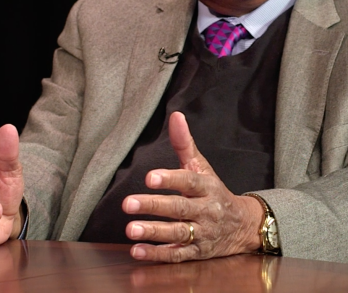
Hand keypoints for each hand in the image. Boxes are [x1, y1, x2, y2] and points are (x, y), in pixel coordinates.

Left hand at [122, 111, 262, 261]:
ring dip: (153, 232)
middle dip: (153, 206)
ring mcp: (202, 233)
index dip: (169, 179)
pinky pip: (177, 255)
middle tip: (127, 203)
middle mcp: (205, 210)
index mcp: (207, 186)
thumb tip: (176, 115)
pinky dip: (157, 255)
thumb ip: (185, 143)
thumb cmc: (214, 191)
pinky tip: (137, 251)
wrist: (242, 226)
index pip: (188, 181)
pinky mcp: (197, 253)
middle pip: (179, 208)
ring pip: (177, 234)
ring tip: (130, 229)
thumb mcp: (202, 166)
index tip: (149, 177)